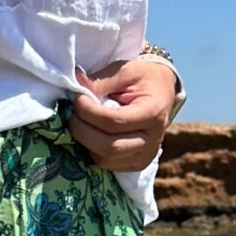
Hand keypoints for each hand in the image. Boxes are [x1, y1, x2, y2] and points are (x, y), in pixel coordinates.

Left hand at [69, 49, 179, 174]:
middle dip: (82, 130)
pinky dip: (92, 150)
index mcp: (152, 114)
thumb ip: (101, 80)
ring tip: (81, 122)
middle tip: (72, 113)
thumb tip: (76, 86)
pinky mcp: (136, 164)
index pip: (113, 122)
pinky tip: (90, 133)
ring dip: (85, 141)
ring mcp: (145, 156)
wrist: (162, 91)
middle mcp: (152, 140)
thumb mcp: (125, 70)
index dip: (88, 111)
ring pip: (104, 159)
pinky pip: (106, 165)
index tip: (77, 98)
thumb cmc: (143, 78)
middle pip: (108, 147)